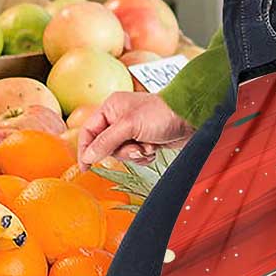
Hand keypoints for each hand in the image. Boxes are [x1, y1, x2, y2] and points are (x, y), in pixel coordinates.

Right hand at [77, 92, 195, 170]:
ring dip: (135, 154)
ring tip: (148, 146)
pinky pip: (135, 156)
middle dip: (122, 151)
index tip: (85, 167)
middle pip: (105, 146)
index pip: (88, 131)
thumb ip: (106, 141)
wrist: (190, 118)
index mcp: (110, 108)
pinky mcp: (144, 140)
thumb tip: (88, 156)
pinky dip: (144, 156)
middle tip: (136, 148)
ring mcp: (132, 130)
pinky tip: (154, 148)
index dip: (85, 149)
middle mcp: (119, 118)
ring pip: (121, 153)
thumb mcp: (129, 126)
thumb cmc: (161, 114)